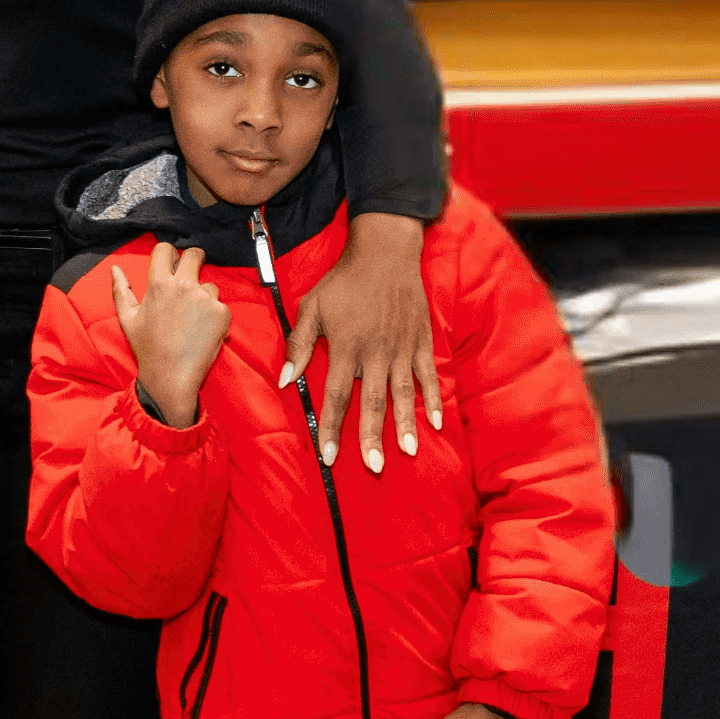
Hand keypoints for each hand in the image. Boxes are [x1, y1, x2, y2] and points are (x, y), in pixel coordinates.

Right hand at [111, 243, 234, 424]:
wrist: (171, 376)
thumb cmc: (147, 348)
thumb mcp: (128, 318)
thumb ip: (121, 290)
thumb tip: (115, 269)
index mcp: (159, 284)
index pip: (166, 249)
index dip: (168, 254)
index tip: (171, 263)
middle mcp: (184, 286)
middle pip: (195, 254)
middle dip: (194, 260)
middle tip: (191, 275)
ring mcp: (205, 299)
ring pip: (209, 283)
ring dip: (204, 294)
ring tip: (193, 317)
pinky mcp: (221, 313)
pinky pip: (220, 304)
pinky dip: (214, 314)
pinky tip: (202, 329)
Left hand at [284, 212, 435, 473]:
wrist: (384, 252)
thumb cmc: (342, 281)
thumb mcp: (311, 307)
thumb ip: (297, 345)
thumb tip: (284, 380)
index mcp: (345, 346)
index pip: (335, 396)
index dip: (330, 428)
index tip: (327, 457)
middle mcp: (374, 352)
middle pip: (372, 402)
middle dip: (372, 437)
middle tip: (374, 466)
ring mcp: (400, 347)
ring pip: (403, 394)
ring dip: (405, 425)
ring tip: (408, 452)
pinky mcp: (421, 341)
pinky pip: (428, 375)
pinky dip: (432, 399)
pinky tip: (435, 423)